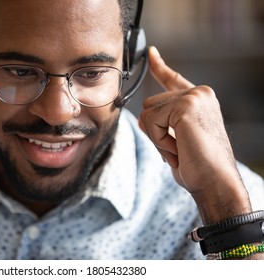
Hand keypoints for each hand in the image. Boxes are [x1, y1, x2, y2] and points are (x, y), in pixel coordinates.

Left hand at [139, 46, 250, 222]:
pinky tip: (178, 148)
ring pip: (146, 113)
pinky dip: (159, 140)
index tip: (151, 53)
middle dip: (154, 131)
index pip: (172, 79)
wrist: (215, 182)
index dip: (159, 67)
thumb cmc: (198, 166)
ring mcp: (194, 97)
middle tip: (176, 148)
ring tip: (179, 149)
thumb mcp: (176, 140)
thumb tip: (141, 118)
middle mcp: (198, 93)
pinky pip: (151, 121)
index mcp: (198, 100)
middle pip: (148, 104)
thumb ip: (163, 123)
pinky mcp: (186, 105)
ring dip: (156, 137)